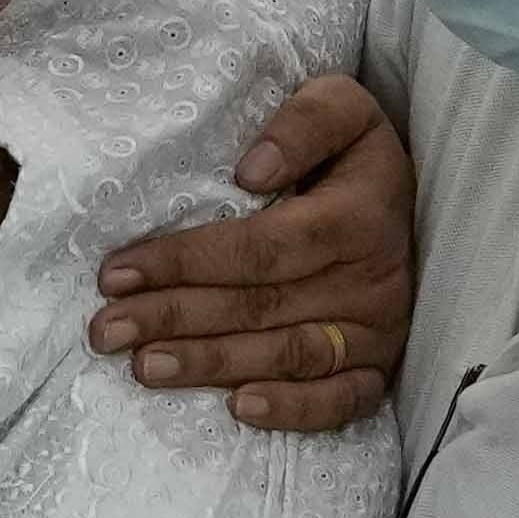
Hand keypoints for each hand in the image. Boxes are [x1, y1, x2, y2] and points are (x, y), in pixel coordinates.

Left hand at [95, 71, 414, 434]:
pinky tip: (238, 409)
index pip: (260, 247)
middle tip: (107, 330)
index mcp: (359, 213)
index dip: (186, 261)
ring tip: (144, 367)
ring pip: (288, 355)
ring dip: (211, 366)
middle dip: (175, 317)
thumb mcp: (342, 106)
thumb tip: (253, 170)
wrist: (411, 201)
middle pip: (260, 305)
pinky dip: (294, 411)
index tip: (118, 271)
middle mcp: (373, 278)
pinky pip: (342, 401)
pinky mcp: (380, 367)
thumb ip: (305, 122)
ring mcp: (379, 330)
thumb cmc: (353, 153)